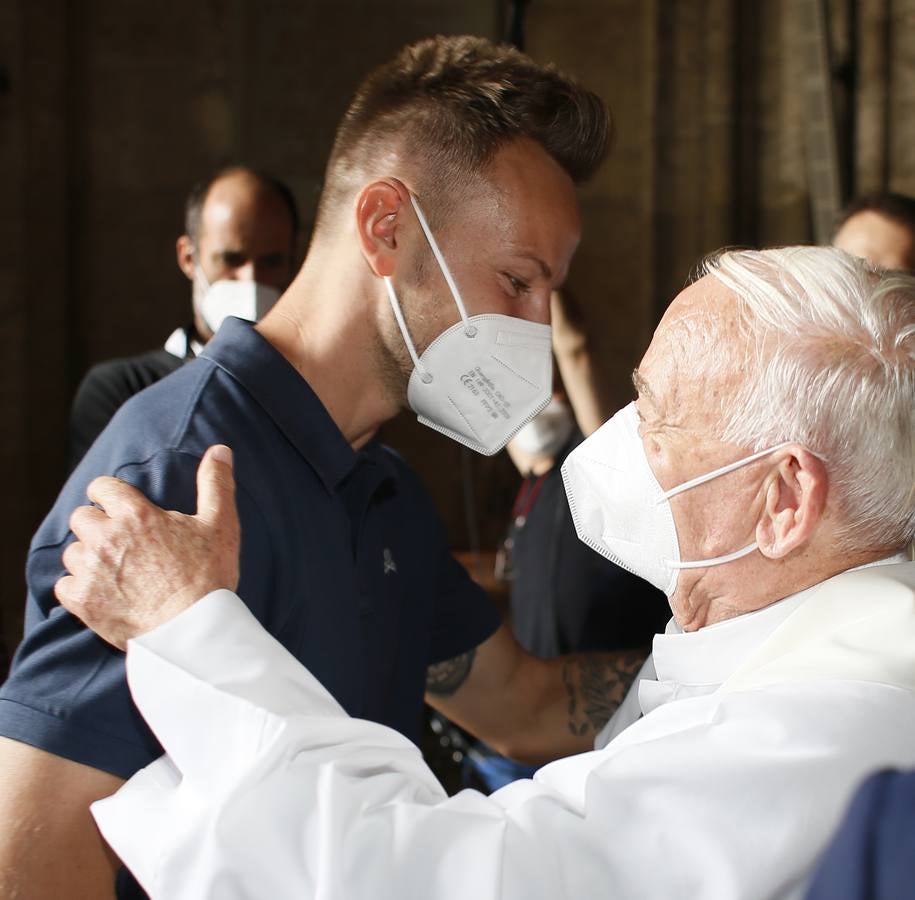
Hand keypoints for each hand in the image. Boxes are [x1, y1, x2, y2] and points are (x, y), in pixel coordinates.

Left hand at [55, 445, 239, 649]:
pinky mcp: (82, 601)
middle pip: (82, 517)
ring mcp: (91, 570)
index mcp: (137, 515)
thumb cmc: (209, 577)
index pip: (102, 487)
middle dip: (98, 525)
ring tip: (115, 570)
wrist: (193, 631)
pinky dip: (79, 587)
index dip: (111, 495)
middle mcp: (107, 538)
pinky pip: (64, 585)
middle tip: (122, 542)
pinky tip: (102, 591)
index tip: (122, 508)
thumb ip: (216, 483)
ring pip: (73, 551)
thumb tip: (220, 450)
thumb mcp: (220, 525)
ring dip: (89, 557)